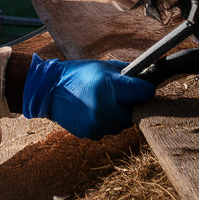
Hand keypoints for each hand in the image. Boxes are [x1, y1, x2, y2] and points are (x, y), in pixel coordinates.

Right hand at [22, 54, 155, 139]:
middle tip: (116, 97)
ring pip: (122, 125)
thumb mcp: (104, 66)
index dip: (144, 90)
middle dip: (128, 105)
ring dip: (117, 116)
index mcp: (110, 85)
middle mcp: (106, 106)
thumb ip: (128, 73)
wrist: (49, 89)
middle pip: (135, 112)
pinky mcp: (91, 133)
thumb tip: (149, 77)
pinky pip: (108, 131)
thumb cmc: (79, 75)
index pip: (145, 92)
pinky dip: (104, 123)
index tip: (140, 89)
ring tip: (101, 104)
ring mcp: (98, 122)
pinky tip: (92, 112)